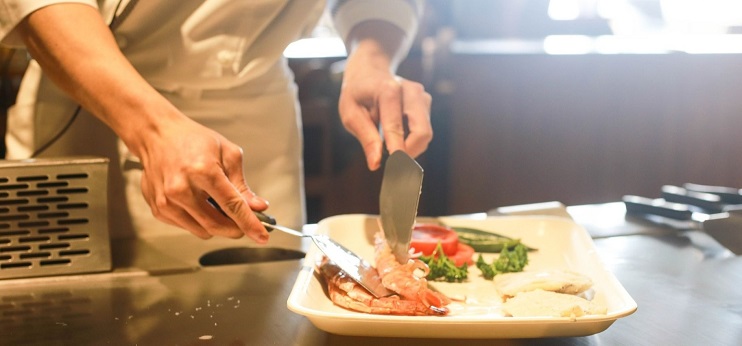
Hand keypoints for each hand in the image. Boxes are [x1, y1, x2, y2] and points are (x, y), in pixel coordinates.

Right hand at [135, 115, 270, 241]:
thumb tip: (257, 207)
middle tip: (245, 222)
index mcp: (202, 171)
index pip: (232, 206)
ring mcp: (167, 202)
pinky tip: (199, 202)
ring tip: (218, 204)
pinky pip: (188, 227)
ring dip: (218, 225)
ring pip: (203, 231)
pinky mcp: (159, 210)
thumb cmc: (193, 140)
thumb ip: (242, 185)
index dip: (250, 224)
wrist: (157, 135)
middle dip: (236, 228)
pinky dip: (200, 221)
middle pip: (217, 225)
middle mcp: (181, 189)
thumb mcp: (227, 154)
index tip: (262, 236)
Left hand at [339, 26, 432, 170]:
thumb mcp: (350, 114)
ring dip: (409, 147)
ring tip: (388, 145)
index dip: (398, 152)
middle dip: (410, 153)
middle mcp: (411, 91)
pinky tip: (395, 136)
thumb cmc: (357, 94)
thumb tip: (376, 164)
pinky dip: (411, 140)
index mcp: (388, 91)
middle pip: (422, 132)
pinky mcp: (426, 103)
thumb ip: (365, 137)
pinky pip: (423, 130)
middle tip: (393, 166)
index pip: (396, 127)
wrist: (370, 70)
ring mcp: (422, 96)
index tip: (396, 171)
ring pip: (425, 134)